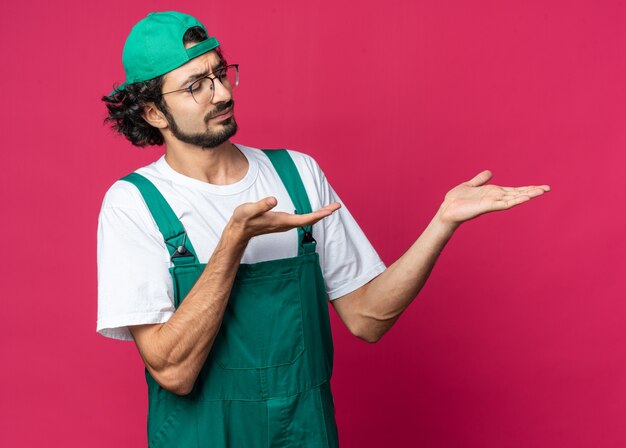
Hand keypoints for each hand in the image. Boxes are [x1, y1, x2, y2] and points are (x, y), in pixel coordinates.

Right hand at [227, 197, 341, 241]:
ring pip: (306, 221)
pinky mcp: (282, 223)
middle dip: (324, 213)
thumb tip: (273, 200)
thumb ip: (261, 205)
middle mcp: (286, 224)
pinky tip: (315, 213)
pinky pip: (301, 220)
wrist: (238, 231)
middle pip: (309, 220)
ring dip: (319, 215)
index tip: (331, 209)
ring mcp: (284, 224)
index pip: (305, 219)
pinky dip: (311, 216)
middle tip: (337, 206)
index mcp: (281, 221)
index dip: (319, 214)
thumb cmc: (243, 220)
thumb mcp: (249, 210)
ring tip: (331, 208)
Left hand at [438, 170, 550, 224]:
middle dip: (532, 191)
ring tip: (541, 191)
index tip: (541, 187)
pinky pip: (503, 203)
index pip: (514, 190)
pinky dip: (514, 200)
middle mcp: (495, 197)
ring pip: (514, 198)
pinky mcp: (487, 206)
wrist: (446, 210)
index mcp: (493, 192)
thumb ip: (480, 180)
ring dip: (527, 195)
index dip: (527, 188)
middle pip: (518, 193)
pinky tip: (525, 198)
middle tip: (548, 188)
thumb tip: (490, 172)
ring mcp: (492, 202)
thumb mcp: (470, 185)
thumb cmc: (457, 200)